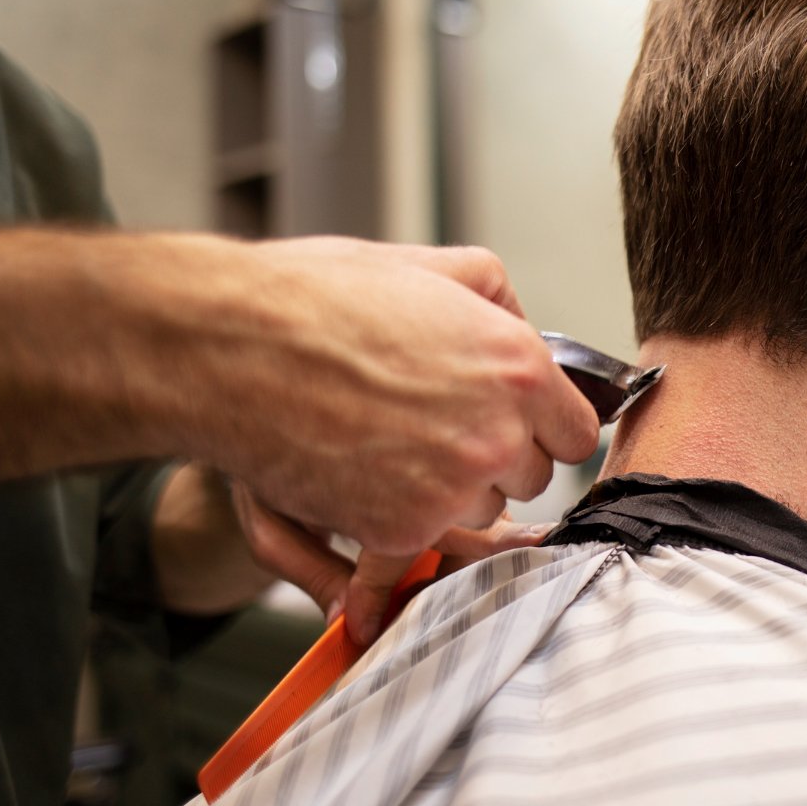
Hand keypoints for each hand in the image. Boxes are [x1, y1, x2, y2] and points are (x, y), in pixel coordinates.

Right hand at [188, 239, 597, 641]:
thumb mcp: (429, 266)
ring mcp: (450, 488)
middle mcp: (497, 434)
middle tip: (439, 425)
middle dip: (497, 457)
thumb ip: (495, 297)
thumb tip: (521, 322)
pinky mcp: (399, 530)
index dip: (543, 426)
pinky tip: (363, 471)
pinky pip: (426, 539)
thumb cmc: (318, 299)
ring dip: (452, 492)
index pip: (577, 432)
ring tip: (394, 444)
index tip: (518, 424)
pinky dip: (399, 517)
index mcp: (518, 368)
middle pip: (534, 478)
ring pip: (483, 513)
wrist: (229, 346)